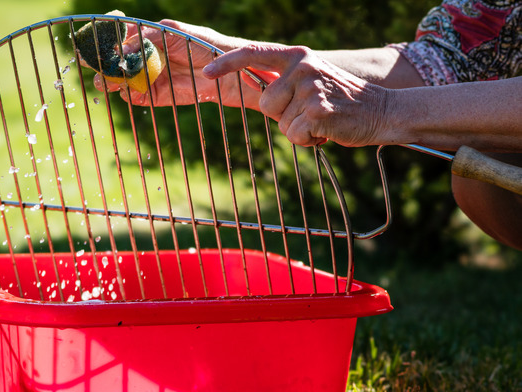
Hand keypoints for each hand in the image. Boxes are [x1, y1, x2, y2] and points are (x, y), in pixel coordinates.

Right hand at [94, 20, 272, 109]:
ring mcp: (146, 77)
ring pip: (118, 79)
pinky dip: (125, 93)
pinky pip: (132, 96)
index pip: (119, 34)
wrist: (225, 74)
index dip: (105, 36)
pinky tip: (124, 88)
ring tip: (106, 79)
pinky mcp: (152, 96)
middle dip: (100, 60)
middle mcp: (143, 56)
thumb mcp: (175, 33)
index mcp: (147, 36)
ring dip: (108, 79)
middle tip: (93, 62)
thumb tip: (122, 46)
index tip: (94, 37)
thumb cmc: (204, 45)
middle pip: (113, 59)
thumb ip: (148, 36)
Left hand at [203, 43, 389, 145]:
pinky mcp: (316, 111)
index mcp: (298, 56)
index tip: (206, 72)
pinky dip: (309, 140)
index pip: (254, 53)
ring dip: (297, 129)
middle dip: (283, 116)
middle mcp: (302, 67)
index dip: (227, 63)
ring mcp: (309, 88)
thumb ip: (285, 82)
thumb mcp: (312, 81)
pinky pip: (294, 135)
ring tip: (322, 120)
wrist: (383, 111)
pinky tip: (328, 130)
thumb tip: (254, 89)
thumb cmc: (342, 102)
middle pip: (265, 103)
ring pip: (280, 123)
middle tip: (311, 112)